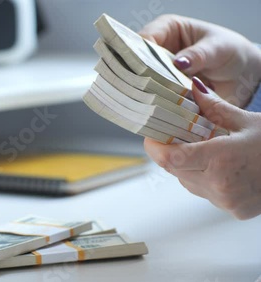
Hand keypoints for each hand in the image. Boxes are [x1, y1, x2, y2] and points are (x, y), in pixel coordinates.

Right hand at [139, 14, 260, 107]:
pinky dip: (157, 103)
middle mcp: (157, 48)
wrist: (242, 74)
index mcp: (166, 28)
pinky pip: (153, 96)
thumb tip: (179, 63)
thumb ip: (198, 55)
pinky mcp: (162, 88)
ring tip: (157, 101)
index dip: (139, 53)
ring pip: (142, 81)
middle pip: (138, 62)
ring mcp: (158, 70)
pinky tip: (161, 109)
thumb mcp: (217, 49)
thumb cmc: (229, 51)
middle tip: (148, 89)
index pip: (144, 39)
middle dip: (142, 75)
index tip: (142, 69)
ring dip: (150, 92)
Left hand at [145, 77, 260, 219]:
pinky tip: (219, 165)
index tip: (150, 135)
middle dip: (171, 151)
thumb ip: (213, 107)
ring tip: (205, 148)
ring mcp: (227, 201)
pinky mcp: (234, 210)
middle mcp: (220, 186)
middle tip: (175, 135)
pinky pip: (204, 192)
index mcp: (221, 160)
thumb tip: (191, 88)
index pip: (170, 158)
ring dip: (188, 165)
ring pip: (187, 182)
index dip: (154, 147)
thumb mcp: (247, 121)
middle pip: (175, 169)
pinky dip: (204, 177)